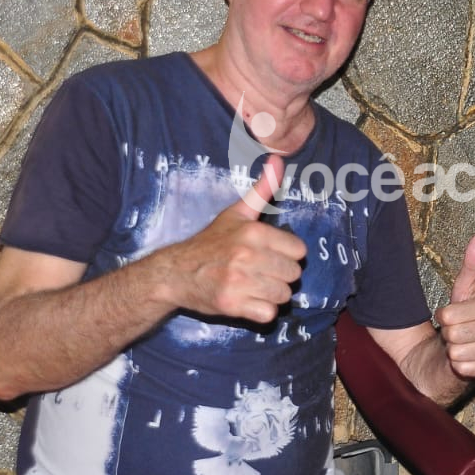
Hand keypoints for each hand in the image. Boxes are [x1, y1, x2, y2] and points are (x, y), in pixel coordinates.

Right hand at [166, 155, 306, 322]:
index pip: (299, 251)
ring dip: (272, 294)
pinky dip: (261, 311)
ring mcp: (239, 281)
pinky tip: (248, 300)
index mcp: (254, 232)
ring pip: (283, 295)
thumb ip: (262, 190)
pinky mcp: (232, 305)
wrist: (175, 273)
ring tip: (254, 285)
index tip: (271, 254)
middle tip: (261, 271)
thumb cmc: (211, 242)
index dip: (288, 254)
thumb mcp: (237, 213)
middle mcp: (247, 256)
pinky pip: (268, 314)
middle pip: (293, 275)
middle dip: (280, 275)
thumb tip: (278, 160)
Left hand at [433, 233, 474, 378]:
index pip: (449, 314)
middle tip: (457, 333)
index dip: (444, 316)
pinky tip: (466, 361)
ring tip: (462, 345)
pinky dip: (458, 366)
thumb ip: (471, 265)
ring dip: (452, 350)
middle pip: (453, 333)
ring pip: (456, 352)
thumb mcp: (462, 289)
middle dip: (447, 334)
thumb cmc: (460, 319)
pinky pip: (462, 368)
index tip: (453, 316)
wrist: (461, 351)